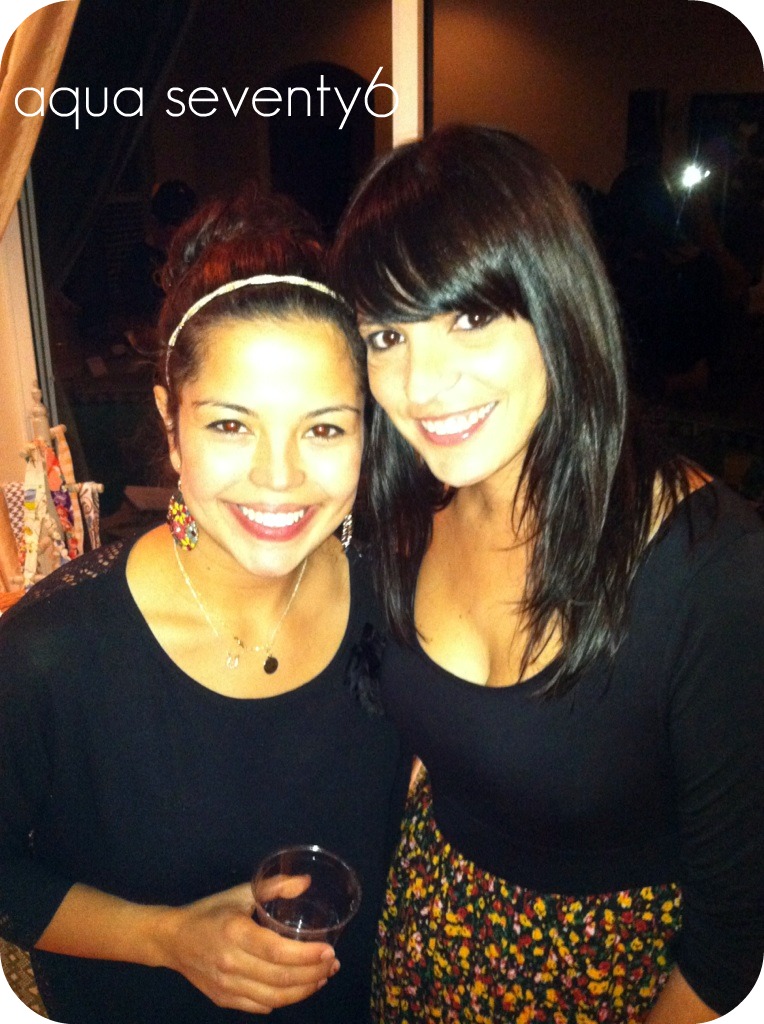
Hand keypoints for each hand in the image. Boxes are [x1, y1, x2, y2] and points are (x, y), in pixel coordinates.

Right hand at [157, 882, 338, 1013]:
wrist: (173, 939)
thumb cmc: (211, 911)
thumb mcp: (241, 892)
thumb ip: (274, 887)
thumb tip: (305, 882)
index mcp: (235, 933)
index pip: (277, 951)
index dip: (306, 955)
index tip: (329, 950)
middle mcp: (231, 964)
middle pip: (280, 979)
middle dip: (313, 974)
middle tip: (332, 964)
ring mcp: (227, 986)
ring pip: (274, 998)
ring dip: (303, 991)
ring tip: (322, 977)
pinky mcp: (225, 1000)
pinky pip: (261, 1006)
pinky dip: (283, 1000)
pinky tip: (299, 988)